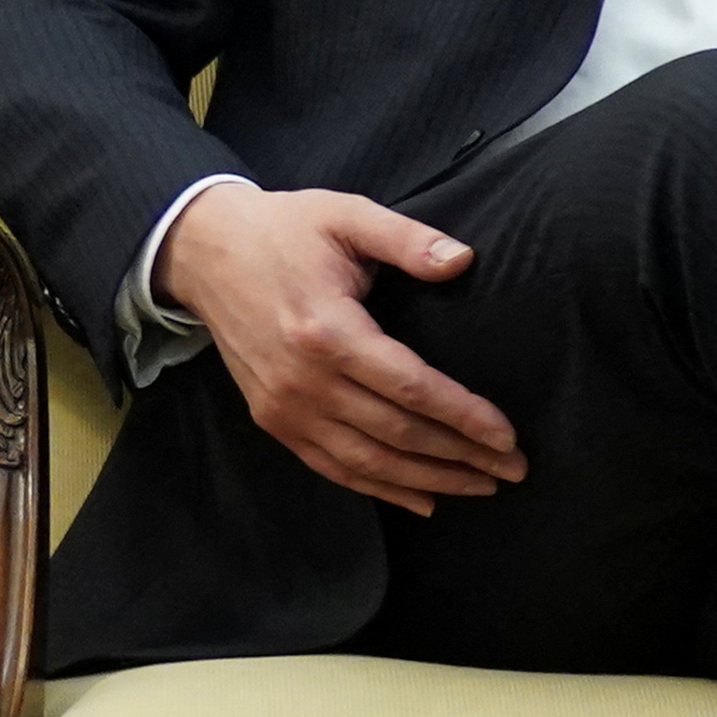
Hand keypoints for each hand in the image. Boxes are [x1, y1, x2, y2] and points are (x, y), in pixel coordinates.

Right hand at [159, 186, 525, 514]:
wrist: (203, 252)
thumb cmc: (285, 229)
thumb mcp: (346, 215)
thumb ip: (407, 239)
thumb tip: (463, 260)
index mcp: (328, 330)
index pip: (411, 387)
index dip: (464, 416)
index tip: (508, 436)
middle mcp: (304, 380)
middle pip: (396, 433)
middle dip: (461, 456)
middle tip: (514, 469)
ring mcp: (283, 406)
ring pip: (367, 461)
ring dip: (429, 480)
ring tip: (481, 486)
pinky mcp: (271, 419)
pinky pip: (330, 466)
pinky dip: (378, 488)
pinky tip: (423, 500)